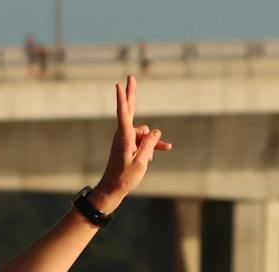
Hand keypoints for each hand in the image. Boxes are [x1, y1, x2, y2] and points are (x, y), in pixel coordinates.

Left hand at [93, 75, 170, 208]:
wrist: (113, 189)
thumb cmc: (125, 177)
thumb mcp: (141, 162)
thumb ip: (149, 145)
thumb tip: (156, 131)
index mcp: (125, 138)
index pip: (124, 114)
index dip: (122, 99)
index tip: (119, 85)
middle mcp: (124, 134)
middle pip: (130, 110)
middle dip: (132, 93)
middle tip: (131, 76)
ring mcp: (127, 139)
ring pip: (144, 133)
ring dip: (151, 144)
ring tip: (148, 160)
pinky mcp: (130, 144)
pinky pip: (144, 141)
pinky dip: (152, 146)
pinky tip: (165, 149)